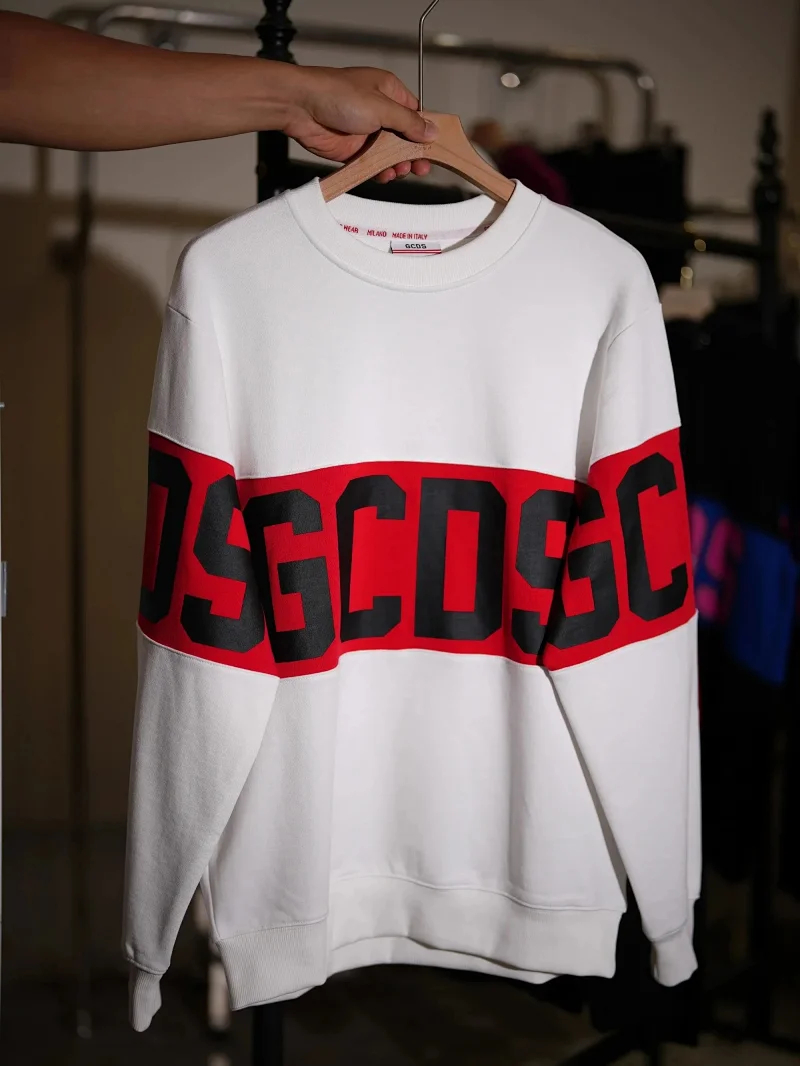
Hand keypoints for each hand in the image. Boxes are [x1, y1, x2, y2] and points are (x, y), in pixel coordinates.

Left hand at [283, 66, 436, 183]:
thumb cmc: (335, 94)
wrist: (301, 107)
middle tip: (419, 167)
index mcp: (389, 92)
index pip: (416, 114)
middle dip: (413, 153)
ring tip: (399, 171)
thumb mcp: (381, 106)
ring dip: (397, 165)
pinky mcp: (354, 149)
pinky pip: (373, 164)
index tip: (435, 149)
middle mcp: (379, 111)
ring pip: (390, 154)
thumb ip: (408, 122)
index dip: (426, 133)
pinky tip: (384, 175)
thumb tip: (432, 131)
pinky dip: (380, 172)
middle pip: (406, 137)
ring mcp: (366, 131)